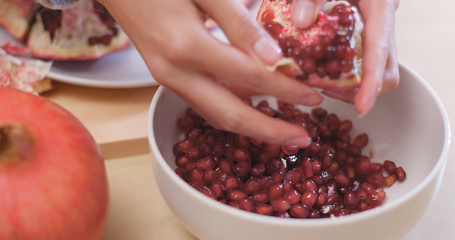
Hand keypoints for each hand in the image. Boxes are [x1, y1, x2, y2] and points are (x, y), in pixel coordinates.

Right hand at [98, 0, 322, 146]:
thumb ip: (239, 24)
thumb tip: (273, 57)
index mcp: (186, 46)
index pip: (249, 76)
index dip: (285, 89)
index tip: (313, 97)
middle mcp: (174, 73)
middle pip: (228, 116)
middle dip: (269, 131)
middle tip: (302, 139)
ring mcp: (167, 80)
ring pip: (214, 115)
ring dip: (250, 126)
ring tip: (282, 130)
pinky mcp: (167, 80)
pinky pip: (204, 103)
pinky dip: (232, 111)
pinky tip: (252, 108)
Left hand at [291, 0, 399, 115]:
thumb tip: (302, 21)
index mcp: (380, 8)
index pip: (380, 53)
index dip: (371, 84)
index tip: (362, 106)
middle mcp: (383, 23)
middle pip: (386, 70)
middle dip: (361, 90)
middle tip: (326, 91)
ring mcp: (377, 30)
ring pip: (375, 69)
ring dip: (352, 83)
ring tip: (319, 80)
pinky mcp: (366, 34)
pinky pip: (363, 60)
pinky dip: (345, 70)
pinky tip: (320, 66)